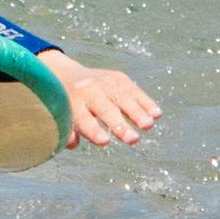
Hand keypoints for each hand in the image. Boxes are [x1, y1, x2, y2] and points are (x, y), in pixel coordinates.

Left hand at [41, 49, 160, 148]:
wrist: (67, 74)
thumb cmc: (69, 105)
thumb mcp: (63, 117)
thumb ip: (67, 133)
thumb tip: (74, 144)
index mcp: (74, 104)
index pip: (84, 119)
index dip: (94, 131)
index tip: (104, 141)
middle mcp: (89, 91)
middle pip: (106, 110)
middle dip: (119, 125)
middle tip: (132, 139)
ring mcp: (105, 83)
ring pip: (123, 99)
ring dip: (137, 113)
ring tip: (147, 125)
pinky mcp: (119, 78)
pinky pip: (135, 91)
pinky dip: (146, 102)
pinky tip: (156, 114)